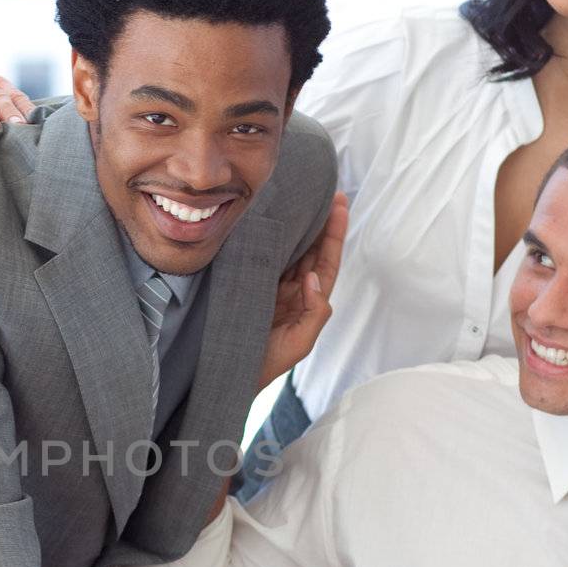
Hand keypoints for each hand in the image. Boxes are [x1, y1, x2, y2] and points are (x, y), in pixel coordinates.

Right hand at [257, 193, 348, 390]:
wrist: (227, 376)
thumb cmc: (265, 366)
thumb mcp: (298, 344)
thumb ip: (313, 314)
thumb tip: (314, 278)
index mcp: (307, 303)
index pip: (326, 261)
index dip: (335, 233)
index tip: (340, 203)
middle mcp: (291, 292)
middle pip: (311, 250)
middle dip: (320, 221)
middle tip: (325, 190)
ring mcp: (269, 287)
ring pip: (288, 250)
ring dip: (297, 225)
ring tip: (302, 197)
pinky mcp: (247, 285)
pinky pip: (262, 257)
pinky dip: (268, 239)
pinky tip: (268, 220)